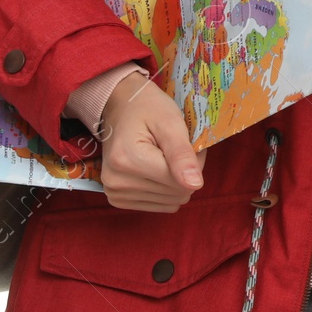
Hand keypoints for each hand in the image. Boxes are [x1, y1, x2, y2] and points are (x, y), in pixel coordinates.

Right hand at [96, 65, 206, 211]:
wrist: (120, 106)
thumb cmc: (148, 108)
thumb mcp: (170, 122)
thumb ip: (182, 154)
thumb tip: (195, 185)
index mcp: (128, 159)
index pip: (180, 181)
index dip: (193, 162)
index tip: (188, 142)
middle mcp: (117, 182)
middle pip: (176, 194)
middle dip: (185, 172)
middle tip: (177, 148)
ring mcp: (115, 194)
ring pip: (170, 202)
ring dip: (176, 181)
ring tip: (166, 156)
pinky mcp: (117, 200)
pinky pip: (159, 205)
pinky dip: (165, 189)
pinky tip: (157, 169)